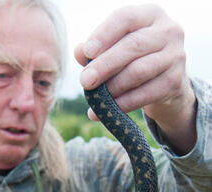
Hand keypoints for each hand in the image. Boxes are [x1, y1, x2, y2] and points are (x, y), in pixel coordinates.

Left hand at [75, 4, 196, 153]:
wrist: (167, 85)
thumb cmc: (135, 61)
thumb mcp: (117, 50)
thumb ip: (97, 50)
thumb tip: (78, 52)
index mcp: (150, 15)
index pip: (125, 18)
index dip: (104, 35)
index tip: (87, 53)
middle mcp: (168, 31)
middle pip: (132, 47)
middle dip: (105, 66)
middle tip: (85, 81)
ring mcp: (175, 56)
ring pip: (138, 72)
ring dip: (112, 87)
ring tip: (94, 99)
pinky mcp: (175, 82)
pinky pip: (144, 95)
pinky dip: (122, 105)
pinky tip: (106, 113)